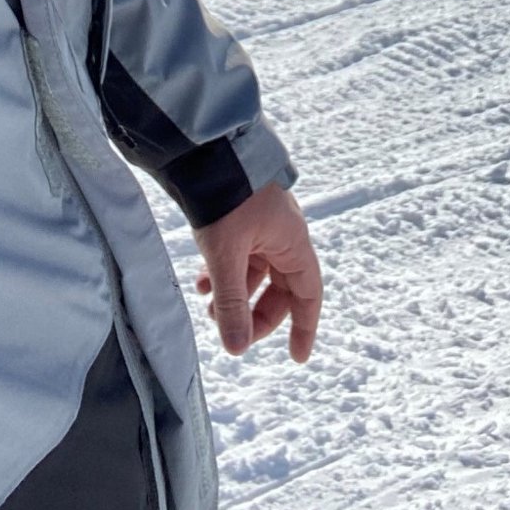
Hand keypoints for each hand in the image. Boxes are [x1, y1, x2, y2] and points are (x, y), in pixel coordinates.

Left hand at [191, 182, 320, 361]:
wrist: (207, 152)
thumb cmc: (227, 199)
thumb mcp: (226, 256)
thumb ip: (231, 304)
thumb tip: (236, 349)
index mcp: (292, 243)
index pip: (308, 295)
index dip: (304, 327)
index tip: (297, 356)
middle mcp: (283, 236)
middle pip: (279, 288)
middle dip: (256, 314)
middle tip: (233, 335)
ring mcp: (262, 227)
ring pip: (256, 274)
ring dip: (235, 295)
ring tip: (207, 306)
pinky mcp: (242, 219)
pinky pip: (240, 256)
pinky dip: (224, 274)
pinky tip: (201, 282)